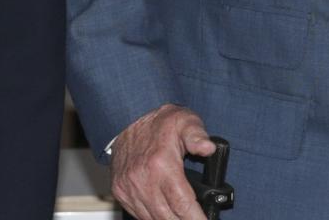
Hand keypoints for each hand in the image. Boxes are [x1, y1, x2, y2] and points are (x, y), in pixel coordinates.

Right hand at [110, 103, 214, 219]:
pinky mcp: (120, 191)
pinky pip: (139, 215)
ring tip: (184, 217)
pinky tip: (166, 214)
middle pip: (168, 218)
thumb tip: (208, 148)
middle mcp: (142, 179)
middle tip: (197, 219)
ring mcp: (128, 188)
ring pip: (153, 219)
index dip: (196, 218)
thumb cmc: (159, 124)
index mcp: (161, 164)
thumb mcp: (185, 121)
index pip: (182, 205)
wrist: (127, 118)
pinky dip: (154, 218)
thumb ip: (197, 136)